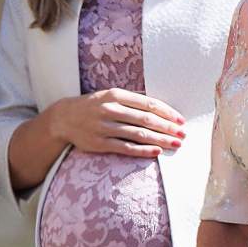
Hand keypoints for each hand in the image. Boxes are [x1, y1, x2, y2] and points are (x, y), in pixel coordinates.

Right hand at [46, 88, 184, 156]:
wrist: (64, 118)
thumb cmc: (93, 106)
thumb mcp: (110, 96)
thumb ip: (132, 101)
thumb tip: (159, 109)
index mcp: (115, 95)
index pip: (148, 104)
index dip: (167, 112)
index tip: (181, 120)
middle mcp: (110, 109)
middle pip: (146, 119)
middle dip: (168, 128)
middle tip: (183, 134)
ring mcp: (104, 127)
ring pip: (138, 134)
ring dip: (160, 140)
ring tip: (176, 144)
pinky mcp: (100, 143)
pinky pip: (126, 147)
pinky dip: (143, 150)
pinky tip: (157, 152)